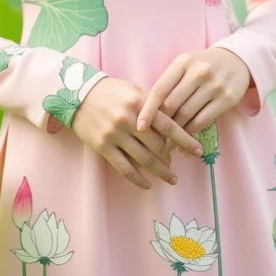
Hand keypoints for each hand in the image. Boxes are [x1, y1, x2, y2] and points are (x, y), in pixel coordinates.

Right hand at [70, 76, 204, 190]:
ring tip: (170, 178)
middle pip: (157, 146)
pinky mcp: (103, 147)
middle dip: (171, 158)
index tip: (198, 151)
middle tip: (178, 165)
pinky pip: (124, 168)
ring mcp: (115, 135)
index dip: (185, 140)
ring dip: (160, 171)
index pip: (168, 126)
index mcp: (140, 103)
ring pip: (143, 159)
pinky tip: (148, 185)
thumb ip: (152, 105)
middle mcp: (129, 120)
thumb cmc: (109, 91)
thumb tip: (172, 122)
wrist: (77, 94)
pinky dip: (138, 179)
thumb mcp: (133, 90)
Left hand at [135, 47, 253, 136]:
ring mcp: (215, 85)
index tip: (139, 126)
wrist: (236, 60)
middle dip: (160, 124)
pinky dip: (190, 131)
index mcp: (183, 62)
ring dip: (174, 131)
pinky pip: (202, 121)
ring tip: (166, 142)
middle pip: (172, 104)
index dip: (148, 110)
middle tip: (152, 138)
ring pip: (186, 115)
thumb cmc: (202, 66)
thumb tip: (147, 113)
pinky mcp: (227, 99)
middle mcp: (199, 72)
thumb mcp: (184, 65)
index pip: (160, 89)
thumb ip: (168, 84)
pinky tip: (184, 136)